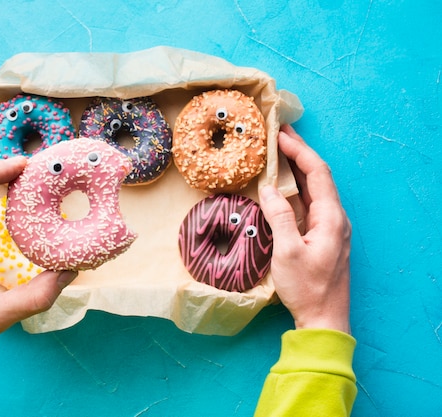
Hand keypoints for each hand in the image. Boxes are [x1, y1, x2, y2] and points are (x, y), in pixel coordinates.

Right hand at [259, 125, 350, 333]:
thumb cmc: (306, 288)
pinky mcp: (322, 237)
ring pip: (314, 190)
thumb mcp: (287, 252)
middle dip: (298, 153)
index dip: (298, 150)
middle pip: (318, 177)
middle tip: (278, 135)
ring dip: (297, 170)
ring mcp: (330, 228)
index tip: (279, 134)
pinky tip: (282, 187)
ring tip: (278, 154)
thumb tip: (269, 189)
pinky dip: (296, 190)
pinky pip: (309, 204)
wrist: (324, 319)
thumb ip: (279, 217)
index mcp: (331, 217)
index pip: (317, 172)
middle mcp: (335, 218)